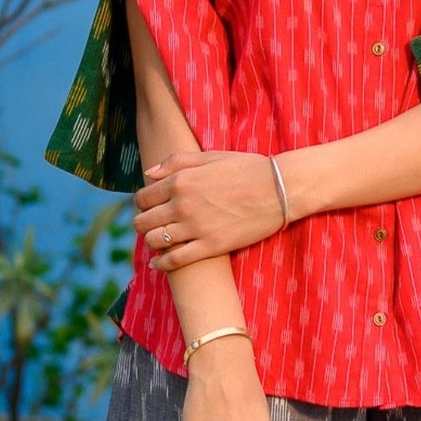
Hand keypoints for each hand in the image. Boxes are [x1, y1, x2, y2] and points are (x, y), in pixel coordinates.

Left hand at [133, 150, 285, 269]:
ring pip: (154, 241)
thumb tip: (149, 174)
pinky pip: (175, 261)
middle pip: (143, 221)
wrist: (279, 190)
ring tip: (158, 241)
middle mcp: (182, 204)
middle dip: (142, 223)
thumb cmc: (247, 169)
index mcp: (180, 181)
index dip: (141, 204)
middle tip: (151, 225)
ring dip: (152, 242)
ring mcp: (195, 227)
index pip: (142, 198)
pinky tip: (158, 264)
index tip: (149, 208)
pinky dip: (161, 264)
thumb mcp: (210, 157)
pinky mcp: (210, 246)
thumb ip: (176, 162)